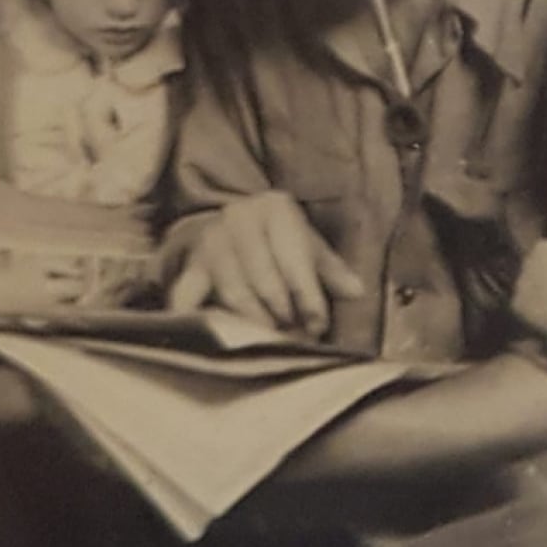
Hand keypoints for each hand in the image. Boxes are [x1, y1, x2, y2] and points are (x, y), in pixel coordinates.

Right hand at [167, 191, 363, 337]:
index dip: (308, 295)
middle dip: (284, 314)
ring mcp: (211, 241)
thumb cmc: (277, 238)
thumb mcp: (306, 243)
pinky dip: (198, 318)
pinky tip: (216, 337)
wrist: (227, 224)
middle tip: (296, 337)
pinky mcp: (191, 266)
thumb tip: (356, 291)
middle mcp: (239, 218)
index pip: (294, 258)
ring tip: (271, 339)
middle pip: (265, 278)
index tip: (318, 325)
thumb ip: (330, 268)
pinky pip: (190, 296)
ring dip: (255, 321)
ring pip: (235, 292)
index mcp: (275, 208)